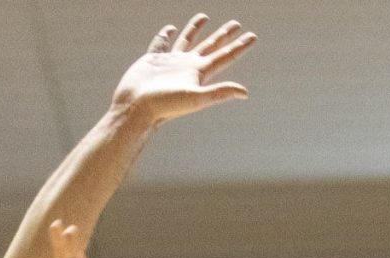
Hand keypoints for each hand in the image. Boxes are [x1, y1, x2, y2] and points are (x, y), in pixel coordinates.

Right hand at [112, 15, 253, 127]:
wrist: (136, 107)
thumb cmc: (165, 105)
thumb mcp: (196, 98)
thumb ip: (220, 93)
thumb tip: (245, 93)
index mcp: (199, 72)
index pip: (225, 56)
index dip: (239, 46)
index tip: (253, 36)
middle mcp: (187, 66)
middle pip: (211, 46)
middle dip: (224, 35)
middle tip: (236, 23)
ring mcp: (171, 62)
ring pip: (187, 40)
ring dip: (196, 29)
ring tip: (205, 17)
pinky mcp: (153, 60)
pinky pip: (162, 43)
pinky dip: (165, 36)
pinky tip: (170, 29)